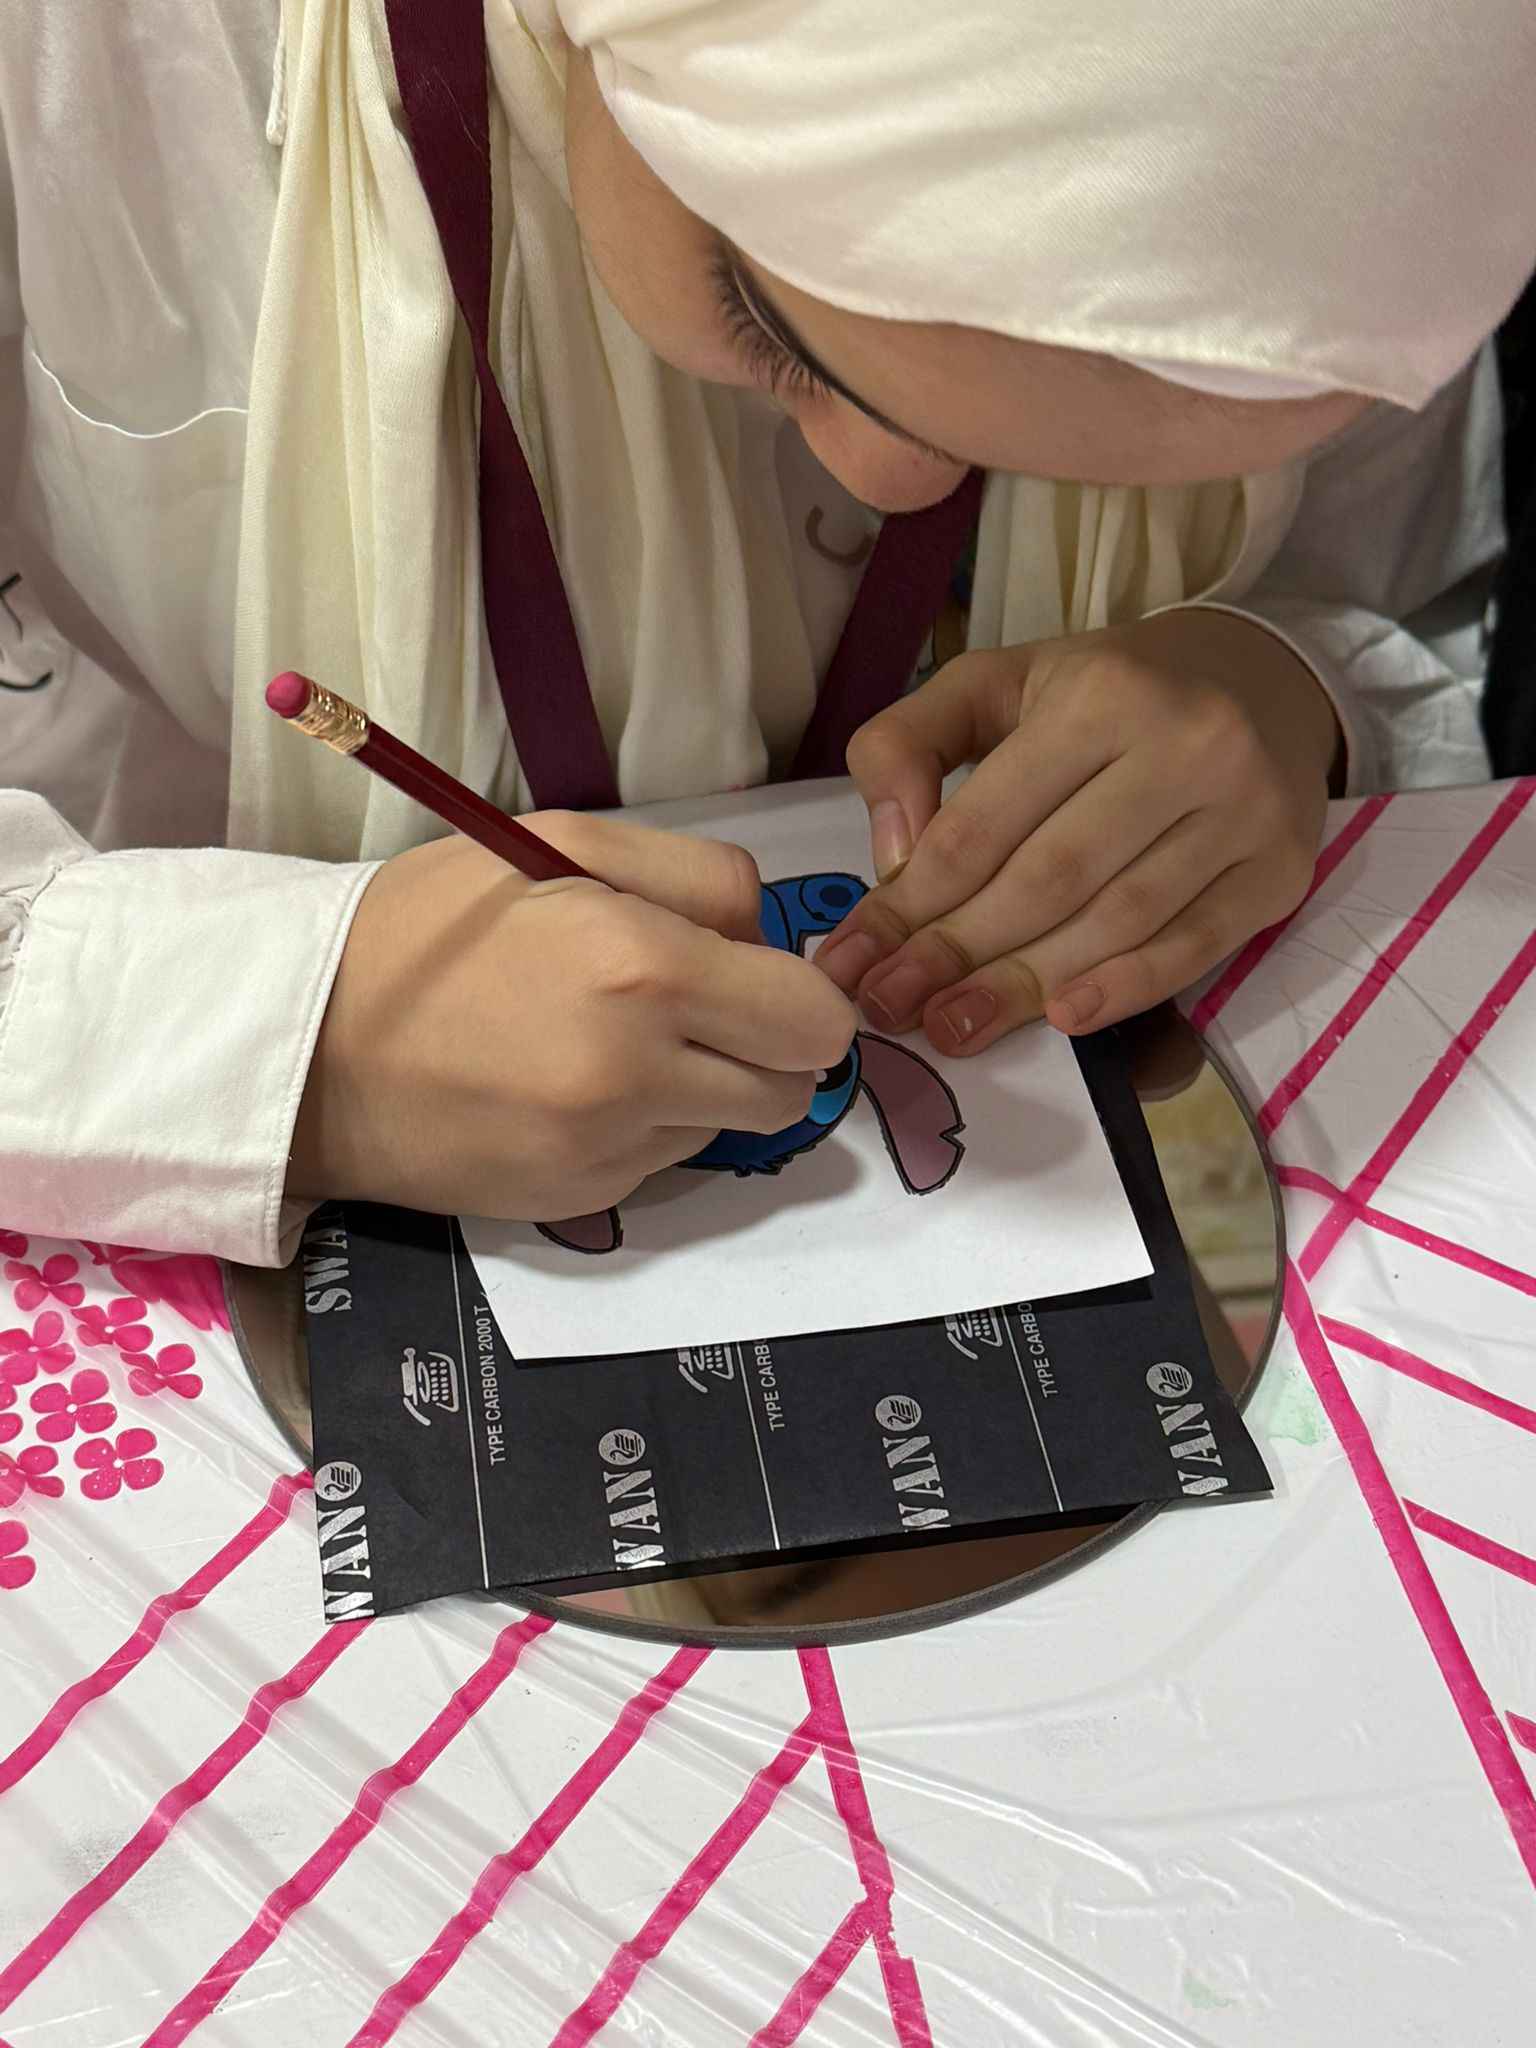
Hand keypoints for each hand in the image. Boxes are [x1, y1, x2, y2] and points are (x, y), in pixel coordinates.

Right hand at [290, 813, 855, 1220]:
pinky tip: (567, 1090)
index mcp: (643, 967)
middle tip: (699, 1012)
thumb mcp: (558, 841)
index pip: (813, 1017)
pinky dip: (641, 1128)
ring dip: (703, 1089)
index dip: (800, 996)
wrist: (304, 1044)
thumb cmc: (430, 926)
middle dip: (767, 1049)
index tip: (757, 979)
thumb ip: (692, 874)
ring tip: (615, 1046)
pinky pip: (662, 1163)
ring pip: (731, 1128)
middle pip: (792, 1088)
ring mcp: (606, 1149)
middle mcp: (637, 1071)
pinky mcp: (577, 1201)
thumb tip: (769, 932)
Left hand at [816, 609, 1339, 1048]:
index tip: (856, 960)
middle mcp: (1185, 745)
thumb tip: (891, 858)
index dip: (913, 901)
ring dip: (1026, 987)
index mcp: (1100, 695)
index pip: (986, 822)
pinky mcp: (1278, 871)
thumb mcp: (992, 684)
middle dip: (959, 953)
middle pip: (1049, 879)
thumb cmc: (1103, 695)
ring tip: (954, 1027)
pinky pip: (1194, 948)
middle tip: (893, 1007)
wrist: (1257, 682)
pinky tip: (1062, 1019)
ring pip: (1117, 921)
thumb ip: (907, 744)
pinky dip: (1125, 989)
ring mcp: (1244, 812)